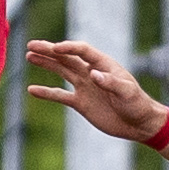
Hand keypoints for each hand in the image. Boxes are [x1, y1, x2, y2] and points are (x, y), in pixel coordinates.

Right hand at [24, 39, 167, 143]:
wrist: (138, 124)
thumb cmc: (137, 104)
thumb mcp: (127, 92)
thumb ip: (110, 83)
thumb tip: (93, 74)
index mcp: (104, 65)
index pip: (83, 51)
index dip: (69, 48)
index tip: (55, 48)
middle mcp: (91, 72)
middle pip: (67, 57)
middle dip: (49, 51)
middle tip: (31, 45)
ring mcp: (85, 87)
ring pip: (61, 71)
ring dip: (46, 64)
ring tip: (30, 56)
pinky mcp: (80, 102)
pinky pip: (60, 95)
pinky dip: (47, 92)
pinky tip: (32, 90)